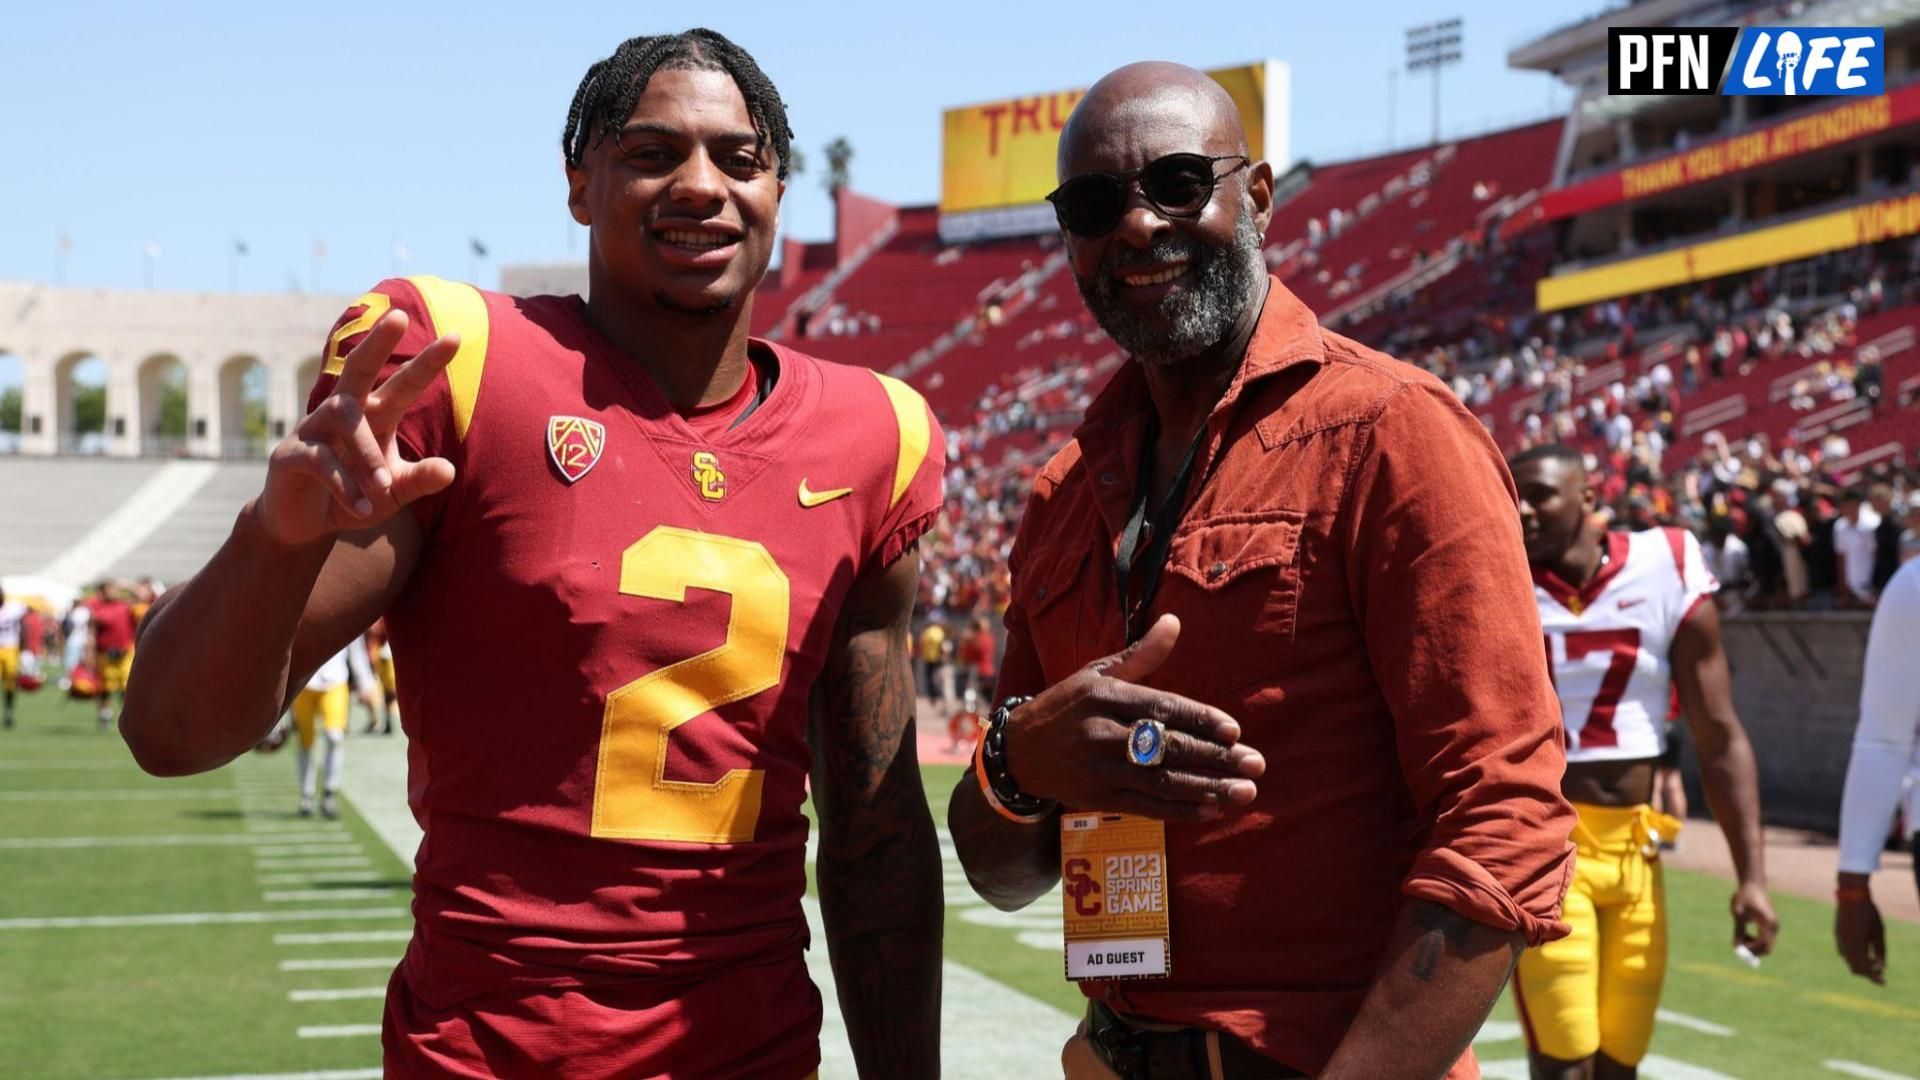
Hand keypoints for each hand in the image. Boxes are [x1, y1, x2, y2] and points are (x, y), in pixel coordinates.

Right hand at [257, 310, 457, 547]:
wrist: (304, 524)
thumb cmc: (355, 497)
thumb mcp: (393, 492)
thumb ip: (418, 480)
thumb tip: (450, 470)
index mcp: (374, 416)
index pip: (404, 384)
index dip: (428, 362)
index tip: (456, 336)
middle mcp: (344, 414)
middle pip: (359, 368)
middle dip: (378, 342)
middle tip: (400, 315)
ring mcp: (313, 430)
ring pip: (345, 420)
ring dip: (367, 454)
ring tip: (384, 486)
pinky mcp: (291, 456)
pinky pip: (321, 462)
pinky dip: (345, 486)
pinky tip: (362, 509)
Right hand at [1001, 614, 1263, 821]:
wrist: (1018, 751)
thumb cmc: (1066, 705)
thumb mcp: (1095, 673)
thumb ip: (1141, 654)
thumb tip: (1174, 622)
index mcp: (1105, 696)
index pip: (1160, 708)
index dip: (1199, 720)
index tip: (1234, 731)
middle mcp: (1102, 733)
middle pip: (1167, 747)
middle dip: (1215, 758)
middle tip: (1255, 764)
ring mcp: (1100, 769)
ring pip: (1162, 781)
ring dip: (1208, 789)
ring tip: (1245, 792)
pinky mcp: (1099, 798)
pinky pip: (1146, 806)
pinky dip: (1180, 810)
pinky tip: (1212, 810)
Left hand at [1732, 880, 1778, 956]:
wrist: (1753, 886)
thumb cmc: (1744, 898)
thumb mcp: (1738, 914)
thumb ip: (1738, 931)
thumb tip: (1736, 947)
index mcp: (1768, 923)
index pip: (1763, 944)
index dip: (1751, 949)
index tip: (1738, 949)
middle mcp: (1774, 926)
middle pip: (1767, 948)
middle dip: (1753, 950)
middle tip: (1739, 947)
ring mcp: (1774, 927)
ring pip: (1765, 945)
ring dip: (1752, 945)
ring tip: (1740, 935)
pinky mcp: (1771, 926)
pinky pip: (1765, 939)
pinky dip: (1755, 940)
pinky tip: (1745, 932)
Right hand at [1836, 893, 1886, 984]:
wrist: (1851, 897)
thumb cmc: (1869, 914)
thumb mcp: (1879, 932)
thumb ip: (1880, 951)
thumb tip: (1881, 967)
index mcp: (1858, 945)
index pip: (1866, 968)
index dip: (1875, 978)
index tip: (1883, 983)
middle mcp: (1846, 946)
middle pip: (1856, 968)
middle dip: (1868, 973)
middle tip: (1879, 972)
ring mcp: (1839, 940)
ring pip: (1848, 961)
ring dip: (1860, 965)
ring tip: (1872, 961)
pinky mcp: (1837, 936)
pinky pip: (1844, 953)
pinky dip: (1853, 957)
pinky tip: (1861, 951)